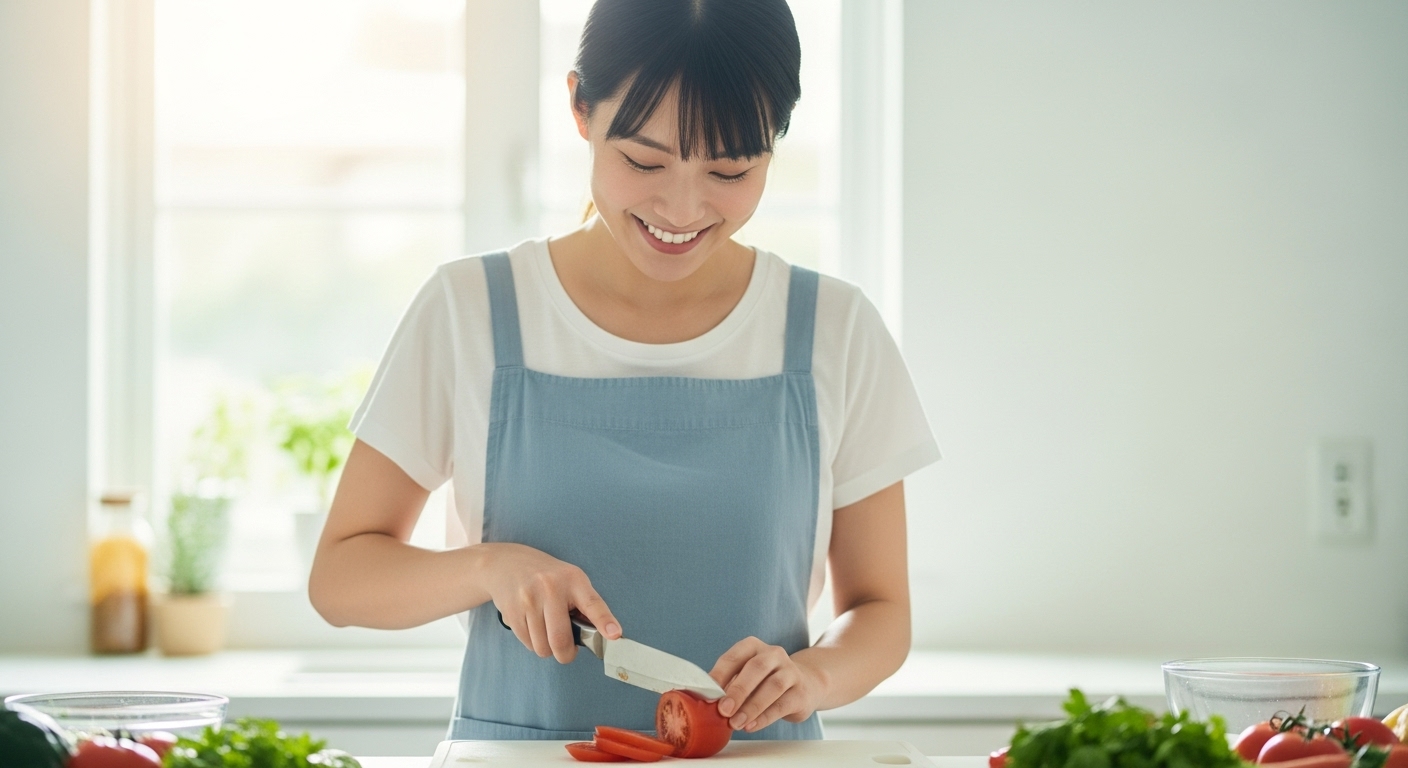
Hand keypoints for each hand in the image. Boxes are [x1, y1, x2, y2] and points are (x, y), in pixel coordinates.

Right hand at [481, 542, 621, 663]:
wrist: (506, 564)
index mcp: (573, 579)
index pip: (592, 604)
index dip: (604, 621)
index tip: (614, 634)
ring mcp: (528, 600)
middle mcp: (550, 588)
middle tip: (567, 650)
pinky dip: (533, 642)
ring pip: (542, 647)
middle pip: (560, 640)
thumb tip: (599, 634)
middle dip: (566, 655)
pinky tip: (532, 625)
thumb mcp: (570, 579)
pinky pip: (528, 644)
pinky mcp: (511, 612)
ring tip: (546, 629)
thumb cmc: (545, 576)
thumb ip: (584, 604)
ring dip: (547, 648)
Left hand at [709, 637, 824, 732]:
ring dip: (752, 706)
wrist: (804, 686)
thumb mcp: (745, 677)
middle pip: (756, 668)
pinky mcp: (801, 692)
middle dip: (738, 690)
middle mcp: (774, 654)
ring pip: (773, 686)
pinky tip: (751, 726)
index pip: (734, 657)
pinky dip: (764, 717)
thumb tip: (706, 701)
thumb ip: (728, 685)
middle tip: (723, 710)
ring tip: (736, 723)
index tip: (708, 694)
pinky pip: (782, 705)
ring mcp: (790, 671)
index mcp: (753, 647)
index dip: (720, 675)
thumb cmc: (763, 682)